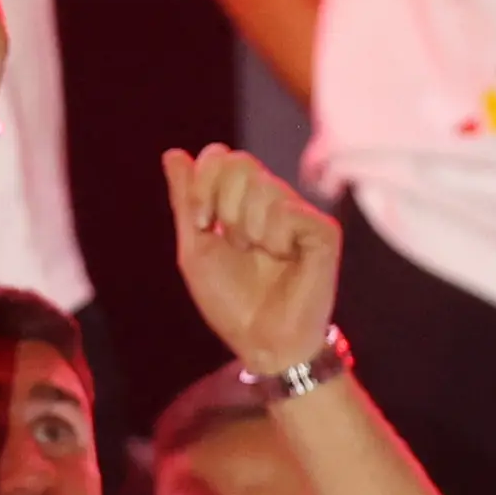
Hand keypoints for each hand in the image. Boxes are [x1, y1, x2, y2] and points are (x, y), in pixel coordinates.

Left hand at [164, 144, 341, 377]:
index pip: (220, 156)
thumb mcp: (195, 246)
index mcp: (241, 200)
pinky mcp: (322, 230)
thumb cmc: (230, 299)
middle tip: (235, 242)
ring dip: (248, 229)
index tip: (201, 223)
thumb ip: (186, 201)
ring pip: (263, 186)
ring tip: (261, 255)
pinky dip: (274, 238)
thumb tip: (173, 154)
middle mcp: (273, 199)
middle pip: (239, 161)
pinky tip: (284, 258)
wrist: (261, 340)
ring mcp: (299, 212)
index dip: (202, 184)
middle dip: (223, 205)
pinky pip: (287, 210)